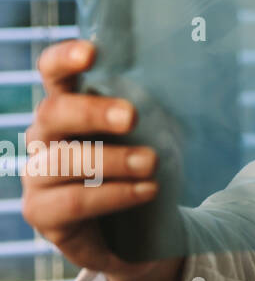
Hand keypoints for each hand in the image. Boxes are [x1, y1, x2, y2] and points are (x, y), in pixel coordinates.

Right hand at [21, 40, 181, 280]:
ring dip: (112, 160)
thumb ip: (155, 103)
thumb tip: (192, 73)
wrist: (140, 227)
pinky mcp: (43, 214)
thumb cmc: (143, 162)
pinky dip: (114, 195)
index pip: (54, 73)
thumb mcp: (154, 129)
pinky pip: (72, 203)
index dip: (65, 59)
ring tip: (152, 162)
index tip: (92, 52)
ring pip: (62, 161)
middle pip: (53, 113)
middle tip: (133, 116)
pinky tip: (148, 190)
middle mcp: (44, 136)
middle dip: (92, 112)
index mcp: (68, 104)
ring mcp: (37, 175)